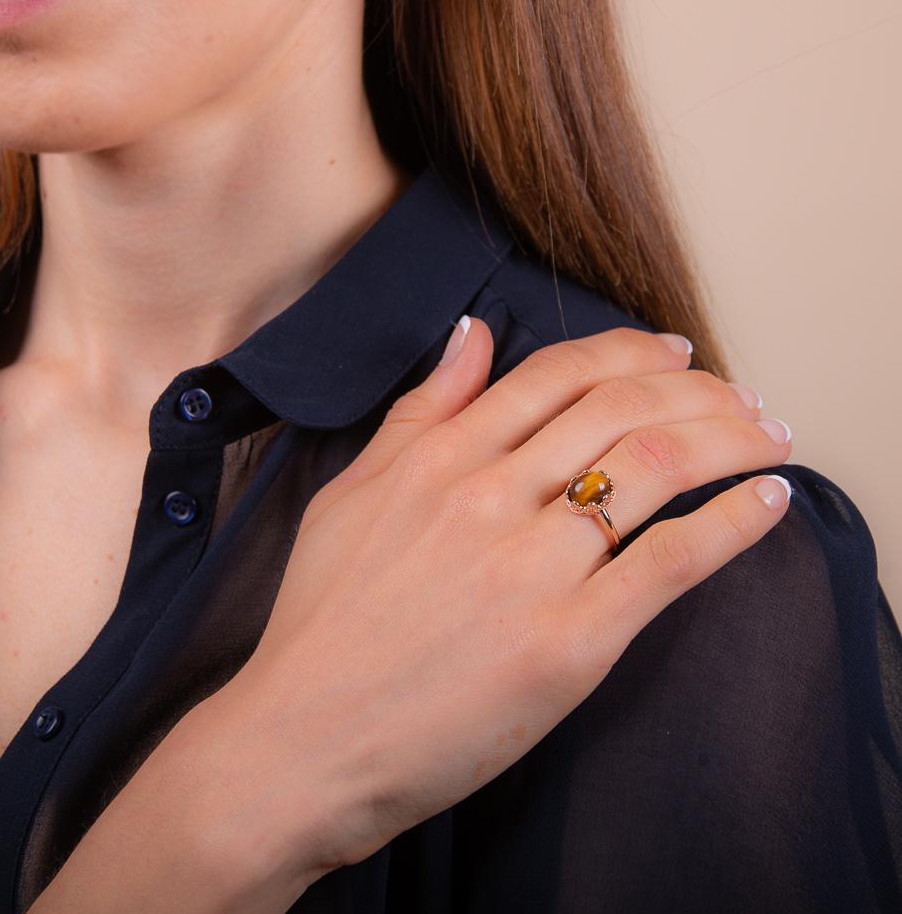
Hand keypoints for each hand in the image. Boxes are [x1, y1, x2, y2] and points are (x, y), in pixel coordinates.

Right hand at [211, 321, 791, 883]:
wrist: (304, 739)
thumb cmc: (322, 621)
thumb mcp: (353, 494)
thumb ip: (419, 411)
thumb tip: (469, 334)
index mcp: (440, 458)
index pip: (558, 374)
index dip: (632, 352)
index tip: (676, 355)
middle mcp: (491, 496)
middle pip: (622, 409)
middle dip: (700, 389)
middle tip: (738, 395)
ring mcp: (533, 568)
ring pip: (656, 467)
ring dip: (731, 438)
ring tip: (768, 435)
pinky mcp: (570, 641)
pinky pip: (672, 560)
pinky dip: (734, 521)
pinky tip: (768, 498)